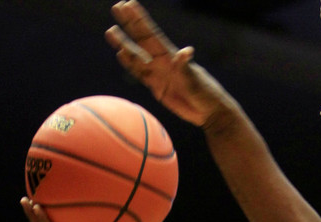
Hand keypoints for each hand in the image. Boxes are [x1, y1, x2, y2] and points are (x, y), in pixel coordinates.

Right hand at [106, 1, 225, 125]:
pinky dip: (130, 65)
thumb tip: (185, 51)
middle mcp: (162, 62)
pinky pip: (140, 74)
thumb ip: (186, 68)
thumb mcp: (196, 82)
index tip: (128, 4)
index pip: (152, 34)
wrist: (209, 113)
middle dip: (129, 24)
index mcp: (171, 57)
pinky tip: (121, 55)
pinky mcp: (157, 87)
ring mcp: (158, 74)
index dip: (140, 20)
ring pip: (136, 56)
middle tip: (116, 7)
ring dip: (124, 44)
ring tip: (110, 31)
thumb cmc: (206, 94)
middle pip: (142, 40)